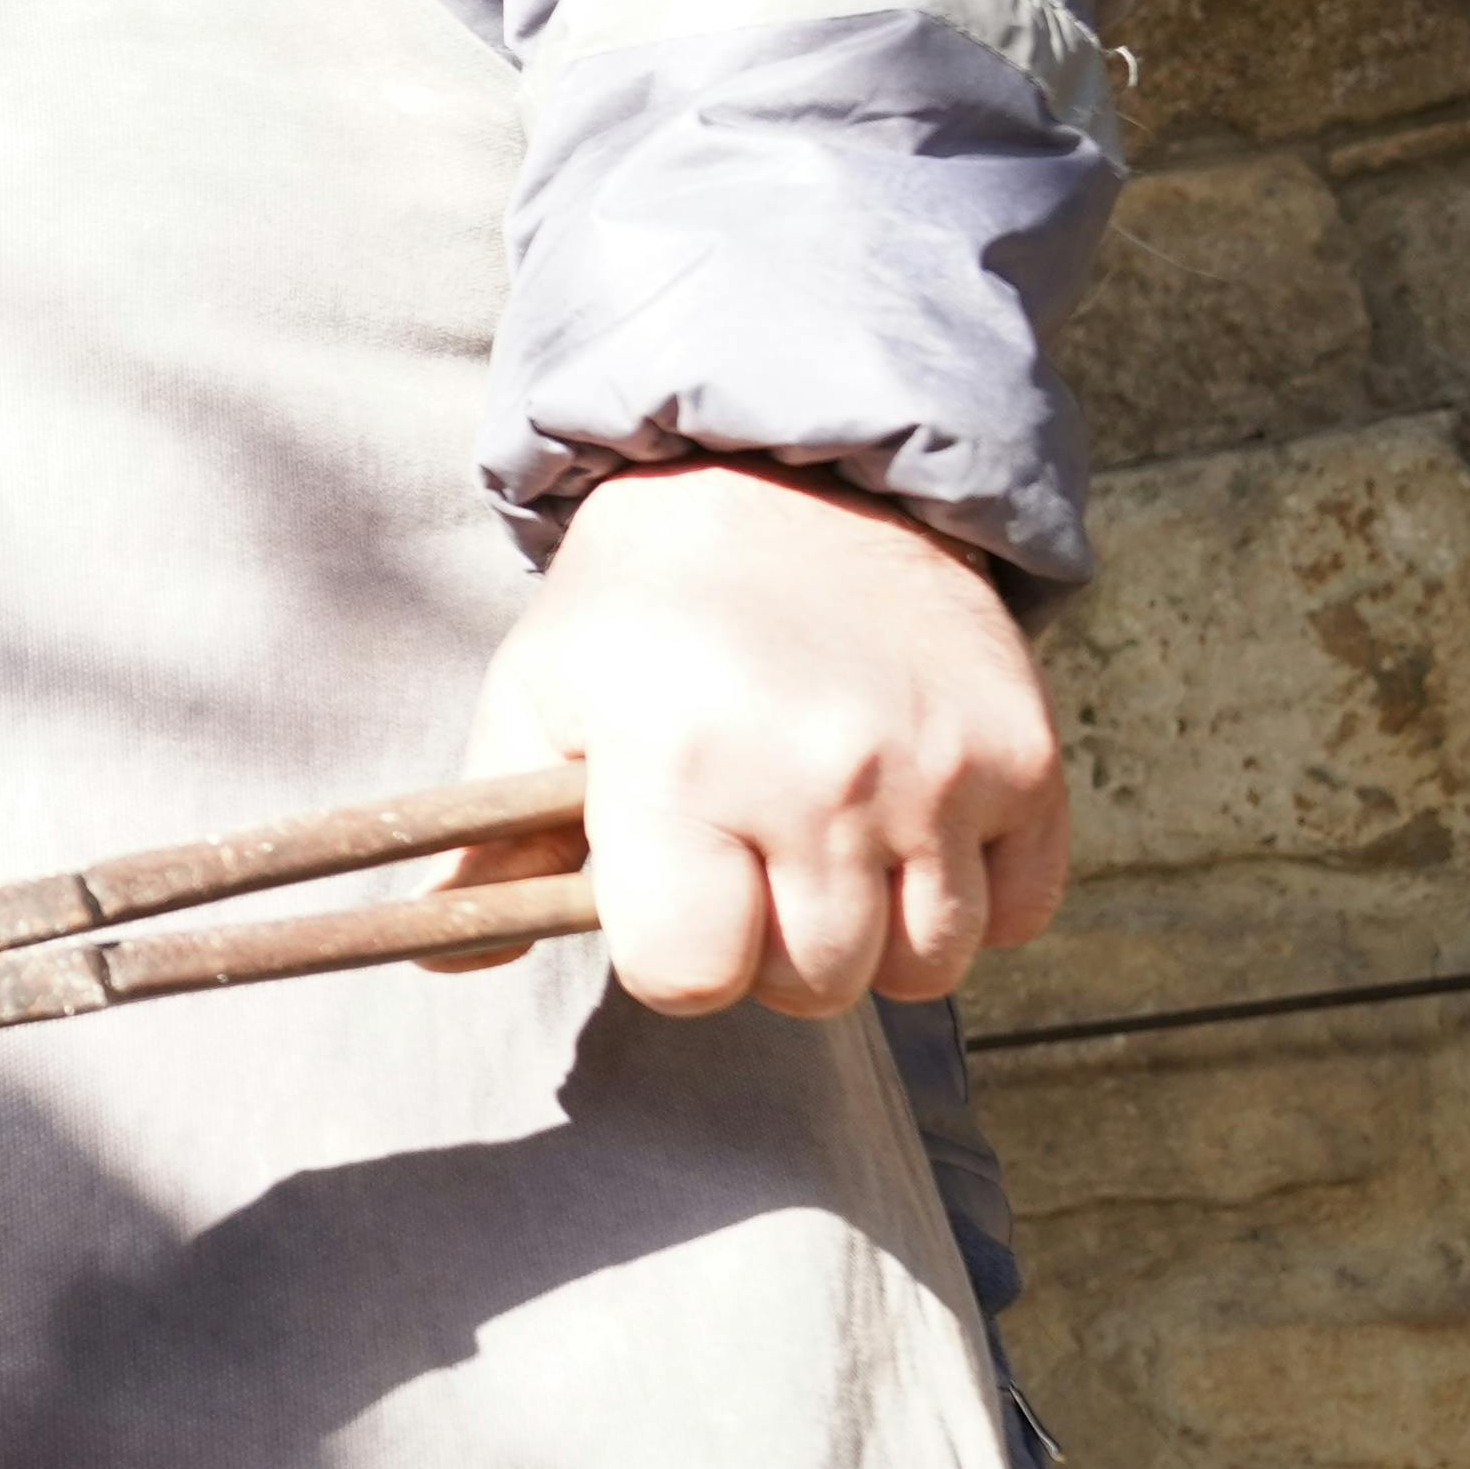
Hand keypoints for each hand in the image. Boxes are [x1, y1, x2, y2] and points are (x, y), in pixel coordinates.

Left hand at [438, 461, 1071, 1017]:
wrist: (789, 483)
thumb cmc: (644, 608)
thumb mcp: (539, 694)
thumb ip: (490, 837)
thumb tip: (443, 953)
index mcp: (680, 762)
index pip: (689, 975)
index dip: (673, 956)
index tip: (669, 900)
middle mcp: (820, 774)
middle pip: (814, 986)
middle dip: (770, 951)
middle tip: (746, 863)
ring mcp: (937, 770)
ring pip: (926, 970)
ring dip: (873, 939)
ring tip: (822, 852)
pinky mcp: (1026, 759)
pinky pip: (1018, 918)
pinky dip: (969, 902)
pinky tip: (908, 834)